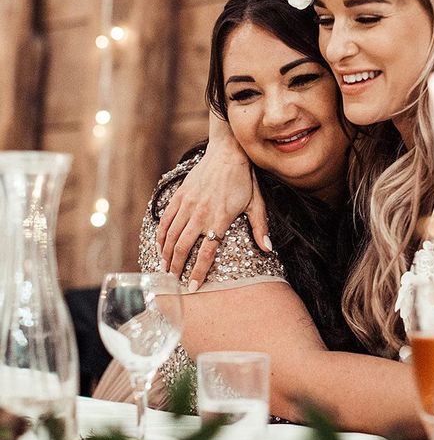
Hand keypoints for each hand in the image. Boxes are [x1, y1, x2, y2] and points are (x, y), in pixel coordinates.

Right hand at [156, 144, 269, 286]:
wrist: (227, 152)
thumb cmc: (244, 179)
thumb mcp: (256, 203)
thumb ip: (260, 227)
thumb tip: (268, 249)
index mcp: (220, 218)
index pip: (207, 252)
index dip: (198, 272)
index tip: (192, 287)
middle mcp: (200, 213)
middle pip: (183, 248)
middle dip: (177, 268)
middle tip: (174, 283)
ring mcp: (188, 204)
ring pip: (171, 236)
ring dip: (166, 255)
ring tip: (165, 270)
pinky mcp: (179, 196)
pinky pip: (165, 220)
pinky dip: (161, 236)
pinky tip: (160, 247)